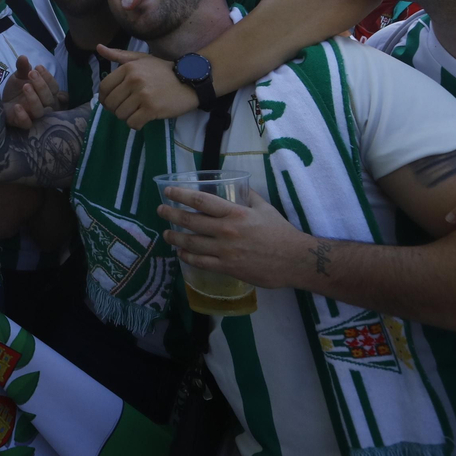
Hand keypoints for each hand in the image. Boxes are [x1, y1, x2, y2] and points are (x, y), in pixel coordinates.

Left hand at [2, 55, 65, 128]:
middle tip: (31, 73)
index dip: (48, 77)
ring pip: (40, 111)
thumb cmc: (16, 91)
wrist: (1, 103)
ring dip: (34, 98)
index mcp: (46, 94)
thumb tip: (23, 57)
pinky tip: (17, 106)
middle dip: (41, 85)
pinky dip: (23, 116)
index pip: (54, 87)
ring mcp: (33, 115)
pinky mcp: (22, 123)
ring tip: (25, 86)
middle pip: (49, 99)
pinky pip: (27, 124)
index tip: (37, 67)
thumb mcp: (19, 77)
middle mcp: (43, 106)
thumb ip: (22, 68)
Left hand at [97, 47, 198, 128]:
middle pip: (111, 103)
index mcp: (128, 68)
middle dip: (116, 109)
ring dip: (127, 117)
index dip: (104, 98)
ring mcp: (142, 95)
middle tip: (128, 109)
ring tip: (137, 112)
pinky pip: (133, 123)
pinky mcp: (152, 109)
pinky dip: (136, 124)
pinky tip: (143, 119)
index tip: (112, 102)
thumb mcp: (141, 59)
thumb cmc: (164, 71)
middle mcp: (133, 80)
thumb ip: (119, 55)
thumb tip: (98, 48)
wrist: (190, 81)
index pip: (104, 88)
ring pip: (121, 115)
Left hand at [159, 186, 305, 290]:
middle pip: (191, 221)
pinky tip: (181, 254)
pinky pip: (201, 263)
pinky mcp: (228, 268)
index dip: (181, 195)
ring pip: (192, 244)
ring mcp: (225, 251)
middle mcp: (226, 231)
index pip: (201, 201)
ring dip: (175, 238)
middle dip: (171, 214)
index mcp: (235, 213)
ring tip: (166, 234)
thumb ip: (249, 196)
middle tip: (160, 210)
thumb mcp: (264, 208)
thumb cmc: (280, 232)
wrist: (295, 260)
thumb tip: (238, 187)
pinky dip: (188, 258)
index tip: (168, 192)